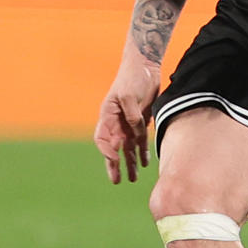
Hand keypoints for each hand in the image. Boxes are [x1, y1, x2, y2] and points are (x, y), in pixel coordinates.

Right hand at [93, 56, 158, 183]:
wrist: (145, 66)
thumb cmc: (133, 78)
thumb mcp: (130, 95)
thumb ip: (132, 116)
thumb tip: (136, 132)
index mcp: (108, 116)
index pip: (102, 139)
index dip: (107, 152)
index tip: (115, 159)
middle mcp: (116, 123)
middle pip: (113, 149)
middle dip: (114, 166)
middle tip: (117, 181)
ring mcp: (127, 123)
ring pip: (127, 149)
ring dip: (129, 163)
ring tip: (133, 179)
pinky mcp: (140, 122)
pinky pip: (139, 141)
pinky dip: (141, 153)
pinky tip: (145, 164)